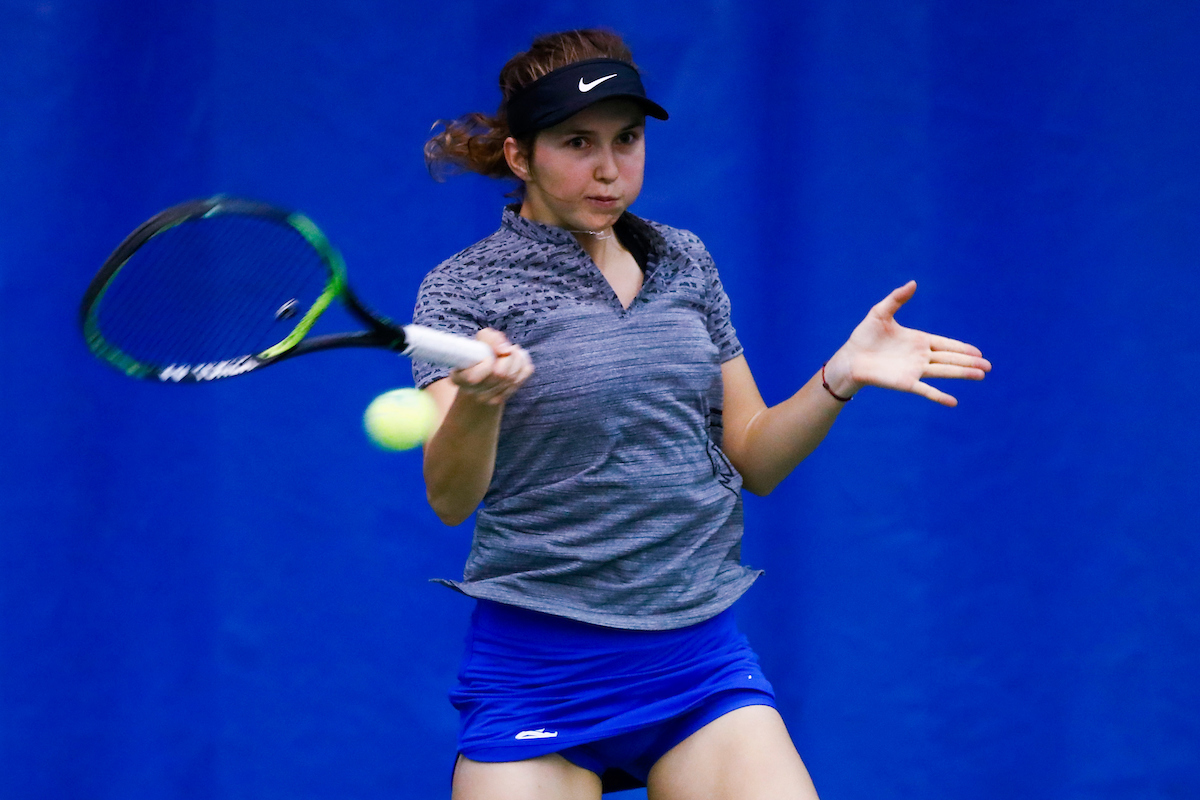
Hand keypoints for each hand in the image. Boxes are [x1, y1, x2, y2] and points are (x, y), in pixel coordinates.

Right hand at [449, 328, 533, 405]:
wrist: (484, 374)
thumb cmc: (480, 352)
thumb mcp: (480, 339)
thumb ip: (489, 338)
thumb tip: (505, 350)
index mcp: (458, 377)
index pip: (473, 377)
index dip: (487, 363)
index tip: (490, 355)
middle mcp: (472, 391)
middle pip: (499, 375)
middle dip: (507, 358)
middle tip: (507, 349)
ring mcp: (487, 398)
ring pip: (512, 378)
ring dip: (517, 360)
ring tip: (512, 352)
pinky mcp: (502, 398)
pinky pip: (521, 379)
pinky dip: (523, 366)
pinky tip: (518, 361)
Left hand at [824, 281, 990, 406]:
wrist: (850, 358)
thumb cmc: (863, 336)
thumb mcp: (880, 313)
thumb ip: (897, 298)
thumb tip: (913, 283)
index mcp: (918, 340)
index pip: (945, 344)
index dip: (962, 348)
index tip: (978, 352)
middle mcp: (920, 356)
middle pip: (950, 359)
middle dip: (969, 362)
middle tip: (988, 366)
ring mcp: (914, 370)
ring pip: (944, 372)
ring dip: (962, 374)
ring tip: (981, 376)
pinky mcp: (905, 382)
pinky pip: (926, 390)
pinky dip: (939, 396)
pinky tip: (953, 402)